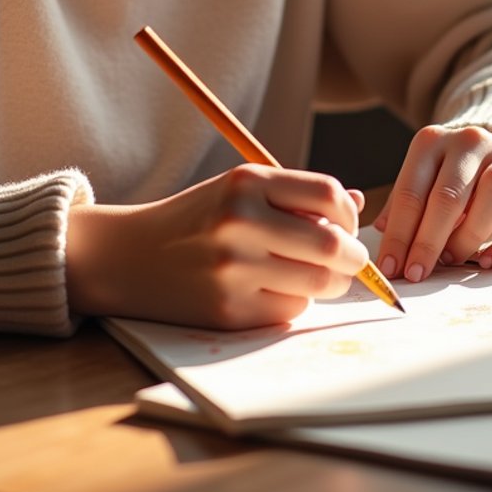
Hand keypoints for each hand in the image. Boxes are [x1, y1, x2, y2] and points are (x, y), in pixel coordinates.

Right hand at [67, 165, 368, 328]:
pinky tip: (275, 291)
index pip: (328, 194)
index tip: (347, 225)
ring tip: (317, 276)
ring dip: (330, 284)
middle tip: (351, 261)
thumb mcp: (240, 191)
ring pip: (318, 284)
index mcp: (247, 181)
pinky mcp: (229, 310)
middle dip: (353, 258)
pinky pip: (290, 311)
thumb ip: (297, 196)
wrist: (132, 255)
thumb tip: (359, 204)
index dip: (350, 215)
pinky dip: (295, 303)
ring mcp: (234, 268)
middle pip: (331, 244)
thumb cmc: (199, 219)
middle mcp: (241, 220)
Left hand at [372, 125, 491, 282]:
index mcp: (432, 141)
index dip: (400, 234)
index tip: (391, 267)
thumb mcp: (424, 176)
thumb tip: (381, 233)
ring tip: (451, 261)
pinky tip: (488, 260)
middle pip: (448, 195)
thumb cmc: (457, 172)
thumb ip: (403, 202)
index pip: (411, 192)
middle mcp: (469, 141)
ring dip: (469, 237)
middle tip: (417, 273)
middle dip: (428, 242)